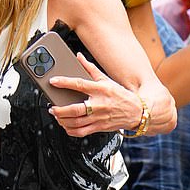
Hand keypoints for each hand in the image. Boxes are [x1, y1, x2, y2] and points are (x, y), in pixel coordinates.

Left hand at [49, 54, 176, 136]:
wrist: (137, 112)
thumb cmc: (121, 96)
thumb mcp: (106, 79)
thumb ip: (90, 69)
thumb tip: (79, 57)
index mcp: (100, 90)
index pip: (79, 84)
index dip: (64, 82)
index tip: (53, 81)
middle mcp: (99, 104)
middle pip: (75, 109)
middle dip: (60, 109)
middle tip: (52, 107)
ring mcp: (99, 118)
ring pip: (76, 123)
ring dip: (63, 120)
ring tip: (56, 115)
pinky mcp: (99, 127)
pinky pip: (81, 132)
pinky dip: (70, 130)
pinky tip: (65, 126)